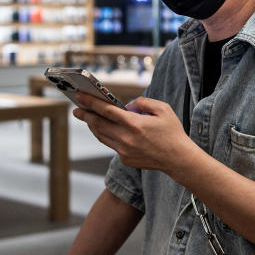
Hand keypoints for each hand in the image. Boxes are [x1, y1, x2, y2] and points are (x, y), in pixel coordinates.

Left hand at [72, 92, 194, 174]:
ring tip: (87, 118)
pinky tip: (105, 129)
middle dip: (85, 115)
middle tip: (77, 108)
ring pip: (101, 136)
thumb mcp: (163, 109)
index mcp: (134, 124)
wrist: (178, 159)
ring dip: (92, 126)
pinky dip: (105, 135)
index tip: (80, 96)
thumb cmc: (172, 133)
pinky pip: (111, 144)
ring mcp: (124, 151)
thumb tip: (129, 105)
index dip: (91, 102)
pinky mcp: (125, 159)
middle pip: (98, 124)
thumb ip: (143, 102)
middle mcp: (126, 138)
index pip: (106, 110)